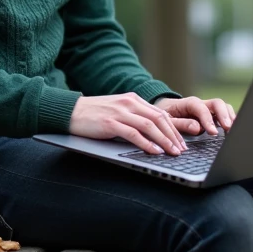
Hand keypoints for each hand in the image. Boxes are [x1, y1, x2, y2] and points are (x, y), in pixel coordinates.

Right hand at [70, 93, 187, 155]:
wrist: (70, 111)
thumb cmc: (94, 114)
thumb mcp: (118, 111)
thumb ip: (134, 117)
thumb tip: (152, 133)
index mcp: (133, 99)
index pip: (160, 113)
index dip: (173, 128)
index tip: (181, 142)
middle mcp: (129, 103)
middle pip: (158, 119)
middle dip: (173, 135)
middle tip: (181, 150)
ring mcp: (120, 112)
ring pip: (149, 126)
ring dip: (164, 140)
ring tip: (172, 152)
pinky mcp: (110, 123)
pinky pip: (133, 133)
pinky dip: (146, 143)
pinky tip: (154, 151)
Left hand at [153, 96, 235, 136]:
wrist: (165, 108)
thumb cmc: (165, 114)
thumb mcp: (168, 119)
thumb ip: (181, 124)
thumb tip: (197, 128)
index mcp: (189, 103)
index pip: (202, 109)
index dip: (208, 120)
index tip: (213, 132)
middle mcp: (201, 104)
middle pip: (217, 104)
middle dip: (224, 115)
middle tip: (229, 128)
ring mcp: (208, 109)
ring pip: (223, 107)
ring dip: (230, 117)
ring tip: (233, 130)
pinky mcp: (212, 115)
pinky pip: (224, 114)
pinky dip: (230, 120)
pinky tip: (232, 129)